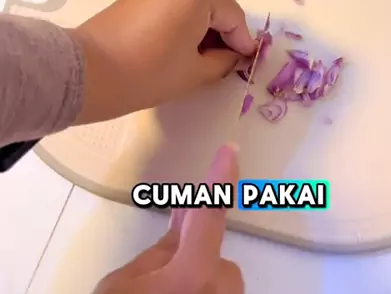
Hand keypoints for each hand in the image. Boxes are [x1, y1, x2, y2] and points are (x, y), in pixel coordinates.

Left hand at [72, 0, 255, 123]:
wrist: (89, 71)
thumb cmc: (148, 72)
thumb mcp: (195, 72)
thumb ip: (223, 61)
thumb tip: (232, 55)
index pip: (233, 16)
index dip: (242, 41)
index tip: (245, 62)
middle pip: (215, 3)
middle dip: (223, 29)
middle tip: (224, 60)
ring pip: (194, 0)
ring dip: (203, 23)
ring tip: (200, 55)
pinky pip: (174, 0)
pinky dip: (183, 17)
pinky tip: (179, 43)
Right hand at [93, 144, 242, 293]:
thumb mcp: (120, 284)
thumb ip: (154, 253)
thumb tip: (174, 241)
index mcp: (194, 274)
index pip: (210, 214)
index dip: (219, 179)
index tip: (230, 150)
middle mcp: (222, 288)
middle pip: (206, 250)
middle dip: (186, 252)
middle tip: (153, 276)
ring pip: (210, 271)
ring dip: (190, 275)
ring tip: (159, 291)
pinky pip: (214, 287)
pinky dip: (197, 287)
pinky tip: (171, 292)